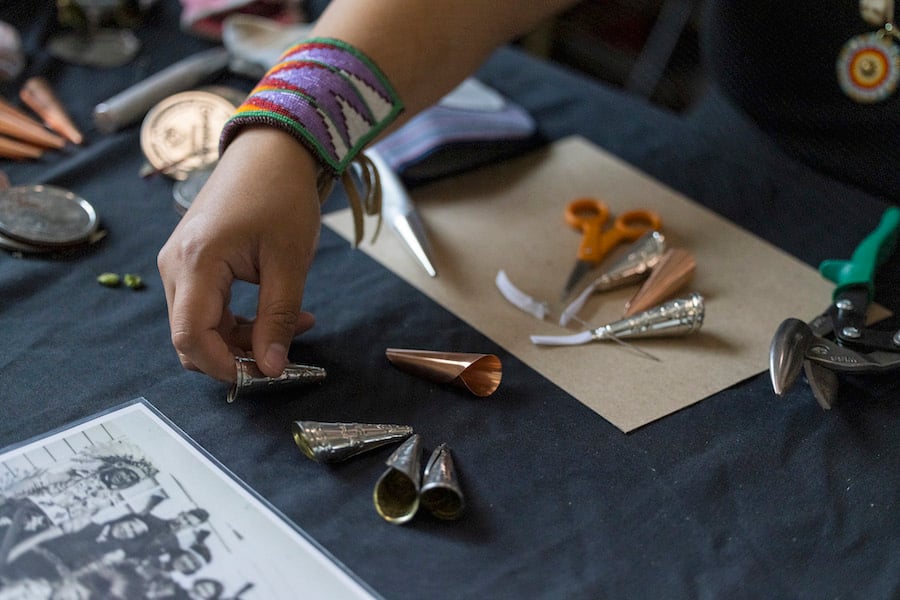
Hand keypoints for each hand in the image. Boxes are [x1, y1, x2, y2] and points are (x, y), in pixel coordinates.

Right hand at [158, 128, 320, 381]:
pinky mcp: (191, 260)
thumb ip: (278, 318)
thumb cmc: (281, 194)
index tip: (262, 376)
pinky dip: (240, 319)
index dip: (223, 367)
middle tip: (285, 352)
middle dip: (236, 354)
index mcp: (195, 262)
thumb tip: (271, 368)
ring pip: (201, 325)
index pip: (190, 338)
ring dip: (244, 337)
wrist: (270, 149)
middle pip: (190, 337)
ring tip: (296, 323)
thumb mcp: (290, 261)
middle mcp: (175, 265)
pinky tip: (279, 311)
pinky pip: (207, 307)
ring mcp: (179, 263)